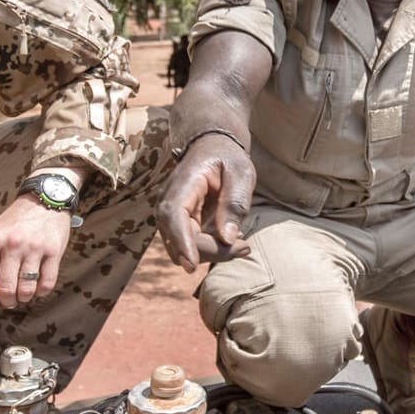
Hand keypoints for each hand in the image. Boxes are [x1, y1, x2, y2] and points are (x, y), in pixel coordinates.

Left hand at [0, 196, 73, 322]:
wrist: (46, 198)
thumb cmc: (17, 219)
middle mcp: (12, 245)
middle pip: (5, 289)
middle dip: (7, 302)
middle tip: (9, 301)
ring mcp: (34, 248)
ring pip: (26, 290)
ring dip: (24, 298)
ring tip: (23, 293)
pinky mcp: (53, 251)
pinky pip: (46, 284)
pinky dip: (41, 292)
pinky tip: (38, 286)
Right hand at [158, 133, 254, 270]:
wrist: (213, 148)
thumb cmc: (228, 158)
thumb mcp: (240, 173)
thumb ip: (234, 203)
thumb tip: (227, 238)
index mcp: (183, 183)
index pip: (174, 216)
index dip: (181, 241)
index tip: (192, 265)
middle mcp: (169, 201)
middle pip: (179, 238)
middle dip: (211, 251)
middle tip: (246, 247)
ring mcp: (171, 216)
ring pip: (182, 248)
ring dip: (212, 253)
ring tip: (243, 245)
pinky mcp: (179, 225)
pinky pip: (190, 246)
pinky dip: (211, 249)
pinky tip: (233, 241)